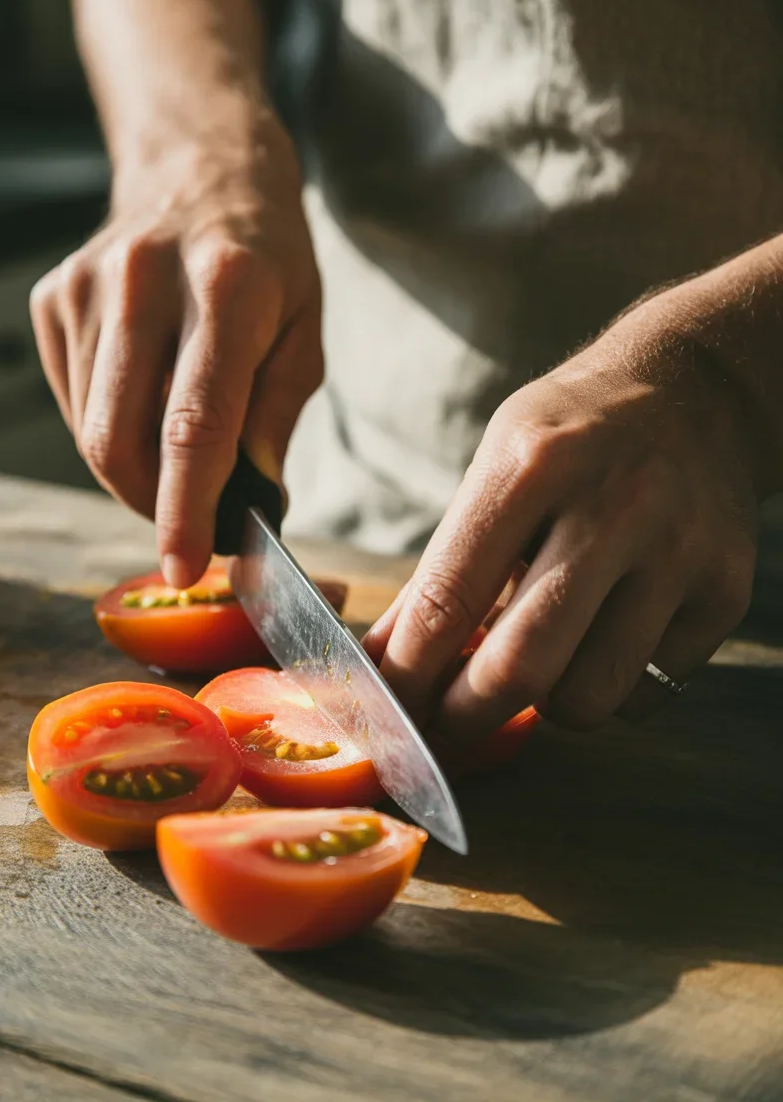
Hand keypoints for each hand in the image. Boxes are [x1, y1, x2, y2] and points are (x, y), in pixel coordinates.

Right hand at [30, 116, 321, 586]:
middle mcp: (144, 281)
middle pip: (121, 440)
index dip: (185, 509)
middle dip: (152, 505)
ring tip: (176, 451)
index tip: (184, 567)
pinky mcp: (52, 297)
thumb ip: (275, 415)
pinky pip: (73, 401)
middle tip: (190, 522)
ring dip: (133, 471)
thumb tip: (248, 498)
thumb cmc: (267, 258)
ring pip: (90, 430)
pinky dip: (109, 427)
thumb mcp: (304, 328)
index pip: (194, 424)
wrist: (199, 167)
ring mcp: (86, 286)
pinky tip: (144, 398)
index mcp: (227, 288)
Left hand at [364, 295, 760, 738]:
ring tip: (539, 662)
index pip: (451, 596)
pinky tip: (601, 641)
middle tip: (448, 719)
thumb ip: (442, 568)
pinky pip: (647, 693)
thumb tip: (388, 663)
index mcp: (535, 467)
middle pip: (521, 664)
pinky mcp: (725, 594)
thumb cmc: (572, 437)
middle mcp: (615, 509)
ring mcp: (679, 554)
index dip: (409, 671)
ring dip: (544, 706)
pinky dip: (608, 689)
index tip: (392, 708)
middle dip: (467, 715)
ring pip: (589, 697)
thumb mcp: (494, 467)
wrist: (696, 394)